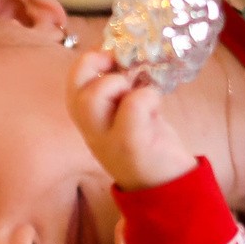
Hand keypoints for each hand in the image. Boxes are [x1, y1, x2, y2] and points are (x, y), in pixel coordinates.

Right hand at [68, 49, 200, 191]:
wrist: (170, 190)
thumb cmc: (151, 146)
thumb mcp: (131, 116)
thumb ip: (125, 92)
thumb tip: (133, 55)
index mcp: (91, 122)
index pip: (74, 84)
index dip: (90, 60)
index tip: (113, 53)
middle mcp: (93, 132)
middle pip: (77, 90)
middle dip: (97, 66)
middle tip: (123, 66)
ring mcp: (109, 141)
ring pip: (93, 97)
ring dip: (119, 82)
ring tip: (139, 90)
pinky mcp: (131, 145)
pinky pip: (133, 105)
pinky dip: (148, 95)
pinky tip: (157, 106)